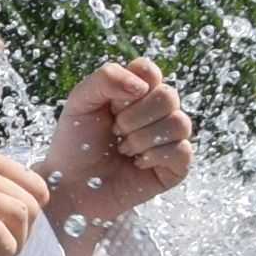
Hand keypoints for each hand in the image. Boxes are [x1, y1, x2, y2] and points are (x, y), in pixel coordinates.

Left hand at [37, 56, 193, 233]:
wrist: (73, 184)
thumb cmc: (76, 143)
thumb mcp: (80, 101)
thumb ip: (107, 78)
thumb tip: (142, 86)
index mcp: (137, 91)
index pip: (150, 71)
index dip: (130, 87)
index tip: (112, 105)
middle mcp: (158, 111)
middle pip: (168, 96)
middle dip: (134, 117)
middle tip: (115, 131)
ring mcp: (170, 137)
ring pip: (180, 123)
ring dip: (143, 138)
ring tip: (124, 149)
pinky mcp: (176, 165)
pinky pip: (182, 150)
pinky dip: (155, 156)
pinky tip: (137, 163)